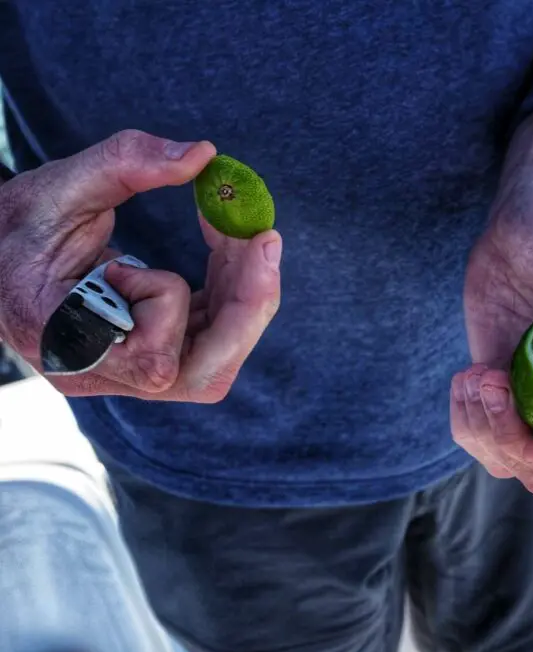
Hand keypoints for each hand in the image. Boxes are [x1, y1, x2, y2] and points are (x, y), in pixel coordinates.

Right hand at [0, 129, 281, 401]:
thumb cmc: (14, 226)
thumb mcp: (58, 185)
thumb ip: (125, 163)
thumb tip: (202, 154)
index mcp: (61, 338)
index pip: (148, 357)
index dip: (171, 303)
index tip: (169, 241)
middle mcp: (95, 372)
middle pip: (200, 375)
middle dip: (246, 308)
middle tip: (265, 238)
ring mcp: (122, 375)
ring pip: (213, 366)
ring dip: (244, 299)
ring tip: (246, 235)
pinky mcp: (145, 361)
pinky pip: (206, 343)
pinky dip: (229, 296)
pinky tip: (228, 247)